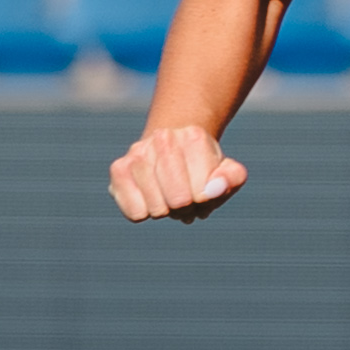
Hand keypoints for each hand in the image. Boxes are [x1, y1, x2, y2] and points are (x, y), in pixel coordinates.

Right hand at [107, 122, 248, 224]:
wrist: (171, 147)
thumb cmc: (202, 167)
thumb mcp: (226, 171)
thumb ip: (231, 179)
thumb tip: (213, 189)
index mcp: (194, 137)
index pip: (201, 193)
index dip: (204, 201)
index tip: (203, 190)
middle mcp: (163, 138)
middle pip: (178, 201)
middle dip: (186, 208)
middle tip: (186, 197)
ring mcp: (138, 152)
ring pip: (156, 209)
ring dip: (165, 211)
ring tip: (168, 195)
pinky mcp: (118, 169)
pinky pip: (135, 213)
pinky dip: (144, 213)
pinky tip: (148, 196)